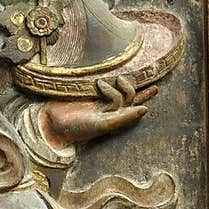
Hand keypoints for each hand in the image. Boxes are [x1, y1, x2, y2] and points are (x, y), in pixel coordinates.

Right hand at [41, 75, 156, 145]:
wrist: (52, 121)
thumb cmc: (77, 128)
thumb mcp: (103, 125)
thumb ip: (124, 118)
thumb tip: (146, 110)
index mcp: (114, 120)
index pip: (134, 107)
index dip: (144, 97)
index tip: (155, 88)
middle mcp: (108, 110)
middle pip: (128, 95)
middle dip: (127, 88)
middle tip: (119, 81)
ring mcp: (98, 100)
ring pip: (116, 88)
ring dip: (112, 86)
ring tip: (99, 84)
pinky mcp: (88, 91)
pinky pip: (104, 83)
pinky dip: (106, 82)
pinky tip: (101, 80)